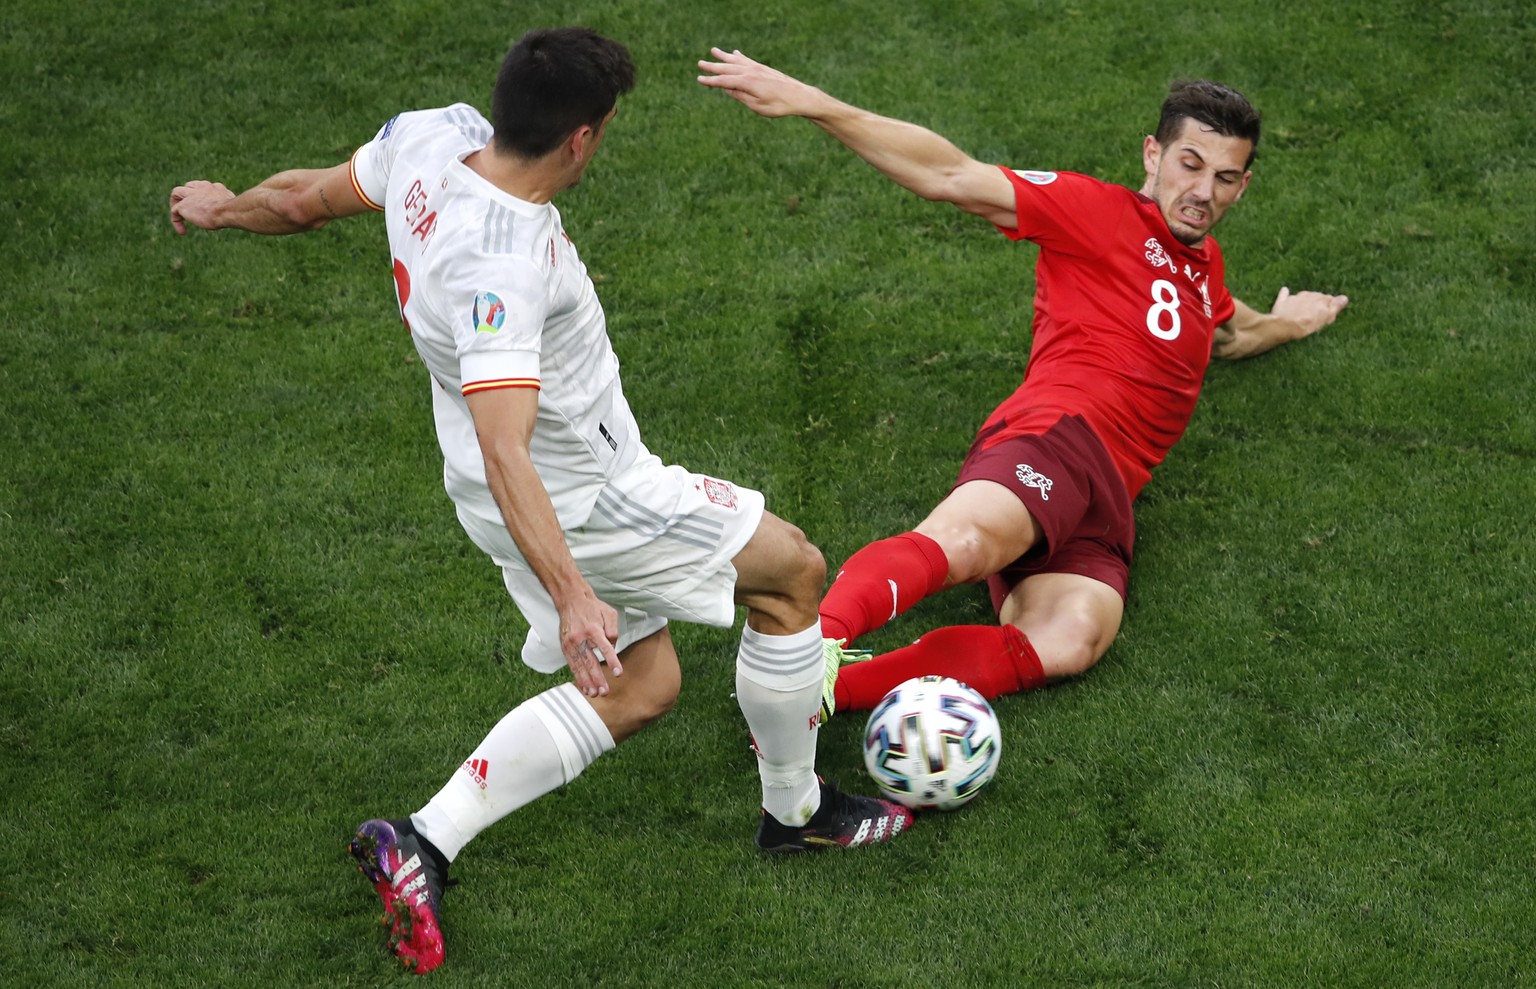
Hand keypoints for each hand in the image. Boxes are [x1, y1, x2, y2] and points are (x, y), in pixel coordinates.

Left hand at [169, 180, 234, 233]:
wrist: (227, 211)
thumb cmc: (234, 211)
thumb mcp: (233, 207)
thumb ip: (229, 206)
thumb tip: (238, 212)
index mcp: (215, 187)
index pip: (205, 187)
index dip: (202, 195)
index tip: (205, 206)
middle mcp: (202, 187)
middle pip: (189, 186)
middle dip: (187, 196)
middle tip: (189, 209)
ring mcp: (190, 195)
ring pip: (177, 193)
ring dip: (176, 204)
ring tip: (179, 218)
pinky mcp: (183, 205)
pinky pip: (174, 211)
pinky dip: (176, 221)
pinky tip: (182, 232)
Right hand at [560, 594, 621, 697]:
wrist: (570, 599)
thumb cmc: (592, 607)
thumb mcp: (609, 613)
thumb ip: (613, 631)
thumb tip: (613, 647)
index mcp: (593, 629)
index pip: (605, 648)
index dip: (612, 661)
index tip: (618, 673)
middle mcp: (580, 638)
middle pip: (590, 662)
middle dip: (598, 678)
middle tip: (605, 691)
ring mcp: (570, 643)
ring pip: (579, 666)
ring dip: (587, 681)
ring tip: (594, 693)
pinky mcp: (565, 647)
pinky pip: (572, 665)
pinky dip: (578, 676)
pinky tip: (583, 686)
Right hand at [696, 47, 818, 117]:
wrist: (799, 96)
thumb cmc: (779, 106)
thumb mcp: (758, 106)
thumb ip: (741, 96)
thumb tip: (728, 89)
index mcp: (747, 83)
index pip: (724, 82)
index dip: (711, 81)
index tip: (699, 79)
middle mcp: (751, 72)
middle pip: (727, 68)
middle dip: (713, 67)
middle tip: (700, 64)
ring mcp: (758, 68)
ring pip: (736, 61)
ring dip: (724, 57)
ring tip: (713, 51)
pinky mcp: (764, 68)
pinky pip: (748, 60)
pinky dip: (739, 57)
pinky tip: (734, 53)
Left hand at [1270, 286, 1348, 337]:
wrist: (1285, 326)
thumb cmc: (1308, 324)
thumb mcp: (1326, 317)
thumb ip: (1335, 307)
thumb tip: (1344, 298)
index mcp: (1321, 299)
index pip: (1329, 299)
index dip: (1329, 307)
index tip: (1329, 314)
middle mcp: (1309, 294)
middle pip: (1316, 298)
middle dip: (1317, 305)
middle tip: (1316, 316)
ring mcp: (1295, 297)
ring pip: (1303, 297)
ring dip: (1304, 302)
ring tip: (1303, 313)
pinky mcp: (1283, 300)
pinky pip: (1285, 294)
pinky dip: (1286, 293)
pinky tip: (1285, 290)